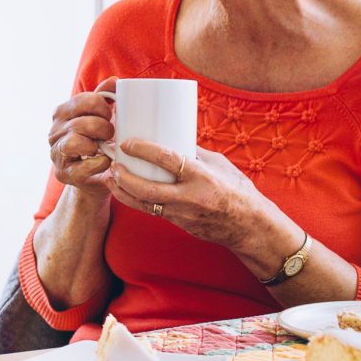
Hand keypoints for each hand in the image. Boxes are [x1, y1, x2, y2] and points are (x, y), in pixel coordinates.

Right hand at [47, 78, 117, 191]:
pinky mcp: (63, 173)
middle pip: (83, 122)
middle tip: (110, 134)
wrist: (99, 176)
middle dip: (104, 129)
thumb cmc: (101, 141)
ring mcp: (56, 153)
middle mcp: (54, 131)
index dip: (104, 108)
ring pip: (75, 142)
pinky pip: (82, 166)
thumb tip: (116, 80)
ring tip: (104, 148)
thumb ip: (107, 96)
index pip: (85, 100)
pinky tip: (104, 162)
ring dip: (97, 145)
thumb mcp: (103, 117)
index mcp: (62, 112)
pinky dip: (98, 163)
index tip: (110, 115)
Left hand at [106, 142, 299, 271]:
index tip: (126, 142)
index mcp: (203, 176)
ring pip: (144, 204)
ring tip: (110, 176)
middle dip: (124, 176)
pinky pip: (151, 212)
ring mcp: (183, 214)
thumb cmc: (237, 190)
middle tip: (112, 163)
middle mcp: (191, 196)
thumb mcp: (219, 164)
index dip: (143, 150)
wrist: (250, 227)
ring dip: (122, 191)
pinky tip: (122, 190)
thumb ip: (193, 152)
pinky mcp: (179, 224)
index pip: (168, 159)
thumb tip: (169, 133)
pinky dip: (134, 201)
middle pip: (148, 188)